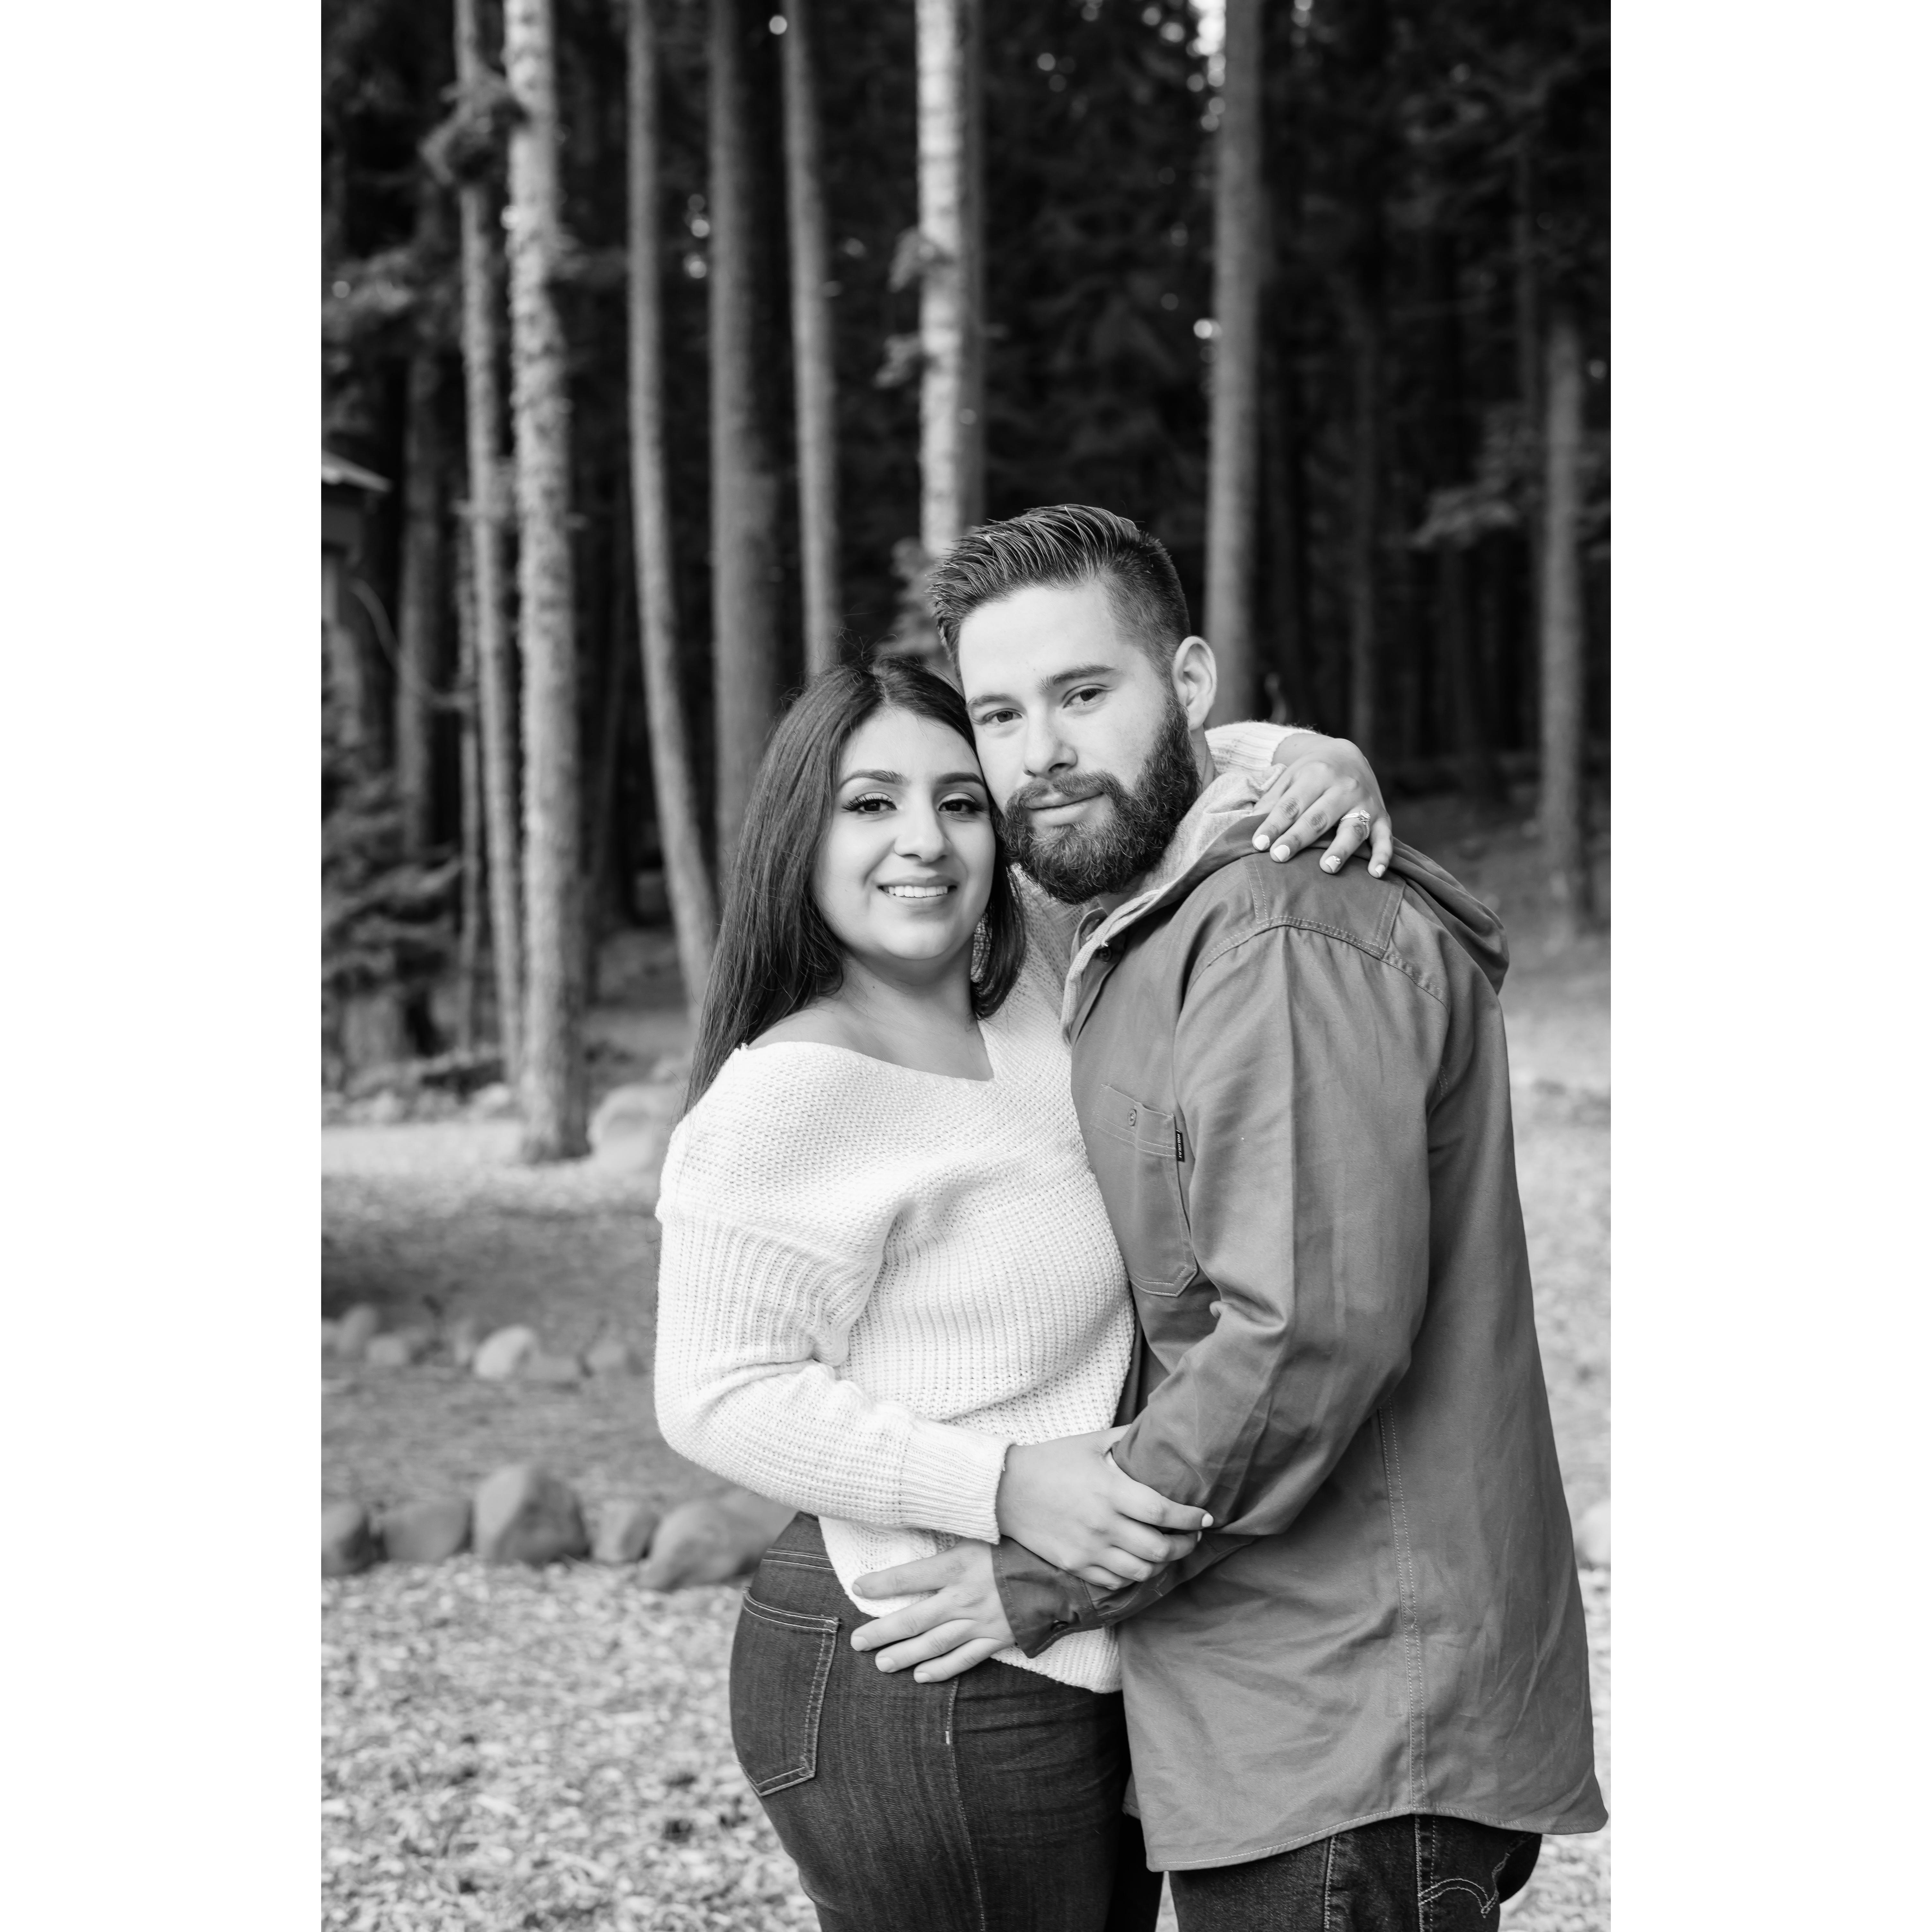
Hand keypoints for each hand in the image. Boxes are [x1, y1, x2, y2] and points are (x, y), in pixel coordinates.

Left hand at [849, 1542, 1013, 1681]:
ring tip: (880, 1664)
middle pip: (914, 1619)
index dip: (881, 1583)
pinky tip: (921, 1676)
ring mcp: (979, 1623)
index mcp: (958, 1565)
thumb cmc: (1019, 1546)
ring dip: (904, 1656)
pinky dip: (941, 1670)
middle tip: (857, 1642)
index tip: (858, 1587)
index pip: (909, 1576)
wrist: (1061, 1574)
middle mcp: (963, 1598)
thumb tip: (924, 1526)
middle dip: (882, 1632)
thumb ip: (953, 1541)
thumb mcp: (982, 1533)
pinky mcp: (996, 1640)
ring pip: (933, 1644)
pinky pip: (963, 1660)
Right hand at [995, 1427, 1209, 1586]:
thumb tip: (1157, 1429)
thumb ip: (1126, 1438)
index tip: (1207, 1517)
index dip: (1191, 1518)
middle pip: (1158, 1549)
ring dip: (1163, 1564)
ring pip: (1141, 1571)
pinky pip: (1115, 1582)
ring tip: (1169, 1552)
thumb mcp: (1090, 1443)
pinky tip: (1140, 1563)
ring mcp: (1088, 1550)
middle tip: (1194, 1537)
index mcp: (1110, 1491)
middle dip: (1185, 1545)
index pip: (1163, 1513)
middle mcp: (1102, 1525)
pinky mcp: (1076, 1565)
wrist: (1006, 1490)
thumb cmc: (1052, 1461)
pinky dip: (1134, 1576)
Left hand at [1253, 732, 1393, 875]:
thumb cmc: (1311, 773)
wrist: (1348, 754)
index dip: (1274, 825)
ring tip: (1326, 868)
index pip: (1292, 805)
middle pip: (1318, 817)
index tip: (1258, 844)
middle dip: (1298, 838)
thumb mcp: (1290, 778)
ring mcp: (1365, 803)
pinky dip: (1383, 855)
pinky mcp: (1382, 817)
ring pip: (1352, 828)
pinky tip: (1376, 873)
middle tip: (1279, 856)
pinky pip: (1385, 837)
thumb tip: (1248, 824)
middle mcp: (1343, 787)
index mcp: (1316, 774)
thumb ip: (1272, 801)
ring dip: (1341, 849)